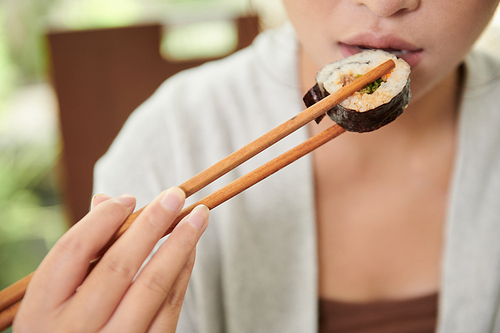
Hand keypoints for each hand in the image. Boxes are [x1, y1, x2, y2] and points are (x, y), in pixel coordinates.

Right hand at [13, 188, 208, 332]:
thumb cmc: (64, 325)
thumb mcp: (54, 297)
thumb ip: (80, 252)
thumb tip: (108, 201)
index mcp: (42, 309)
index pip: (74, 251)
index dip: (103, 219)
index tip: (129, 199)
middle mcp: (75, 329)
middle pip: (119, 265)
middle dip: (152, 224)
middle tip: (175, 195)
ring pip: (152, 285)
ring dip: (180, 244)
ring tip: (198, 216)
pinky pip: (169, 308)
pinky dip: (182, 273)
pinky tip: (190, 249)